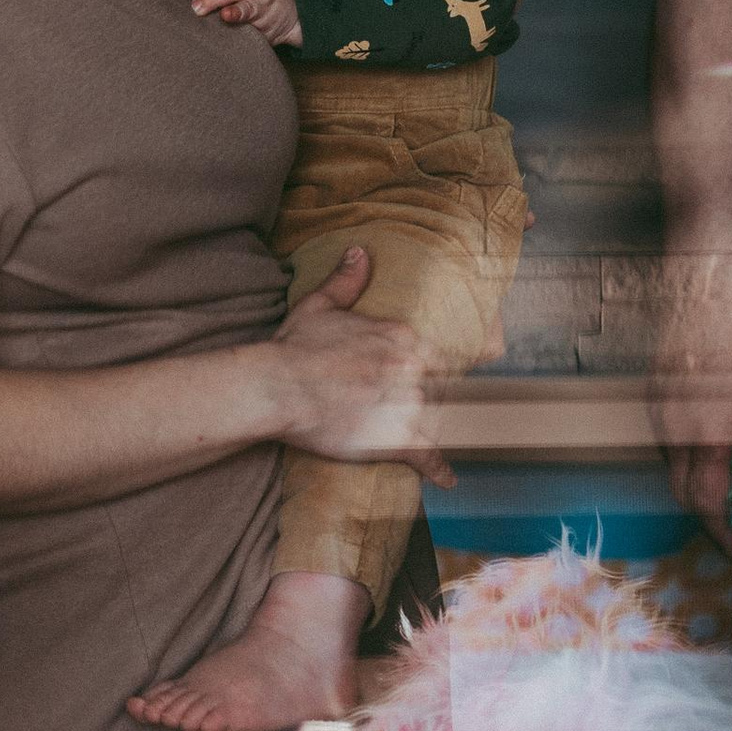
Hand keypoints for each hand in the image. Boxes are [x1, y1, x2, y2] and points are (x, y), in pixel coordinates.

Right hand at [265, 247, 451, 488]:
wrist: (279, 387)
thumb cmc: (295, 348)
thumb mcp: (319, 305)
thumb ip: (346, 281)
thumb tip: (360, 252)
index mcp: (401, 336)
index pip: (437, 354)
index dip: (438, 370)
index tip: (440, 378)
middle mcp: (413, 369)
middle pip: (444, 387)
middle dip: (443, 400)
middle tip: (443, 411)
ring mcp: (408, 406)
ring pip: (441, 420)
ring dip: (444, 430)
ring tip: (452, 441)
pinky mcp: (396, 439)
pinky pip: (428, 455)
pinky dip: (439, 468)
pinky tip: (446, 478)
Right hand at [651, 270, 731, 543]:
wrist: (704, 298)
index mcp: (711, 436)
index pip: (708, 505)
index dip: (723, 535)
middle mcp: (678, 433)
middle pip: (685, 497)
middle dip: (711, 517)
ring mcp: (660, 417)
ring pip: (675, 471)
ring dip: (701, 483)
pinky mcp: (652, 402)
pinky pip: (668, 444)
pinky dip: (689, 456)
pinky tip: (713, 435)